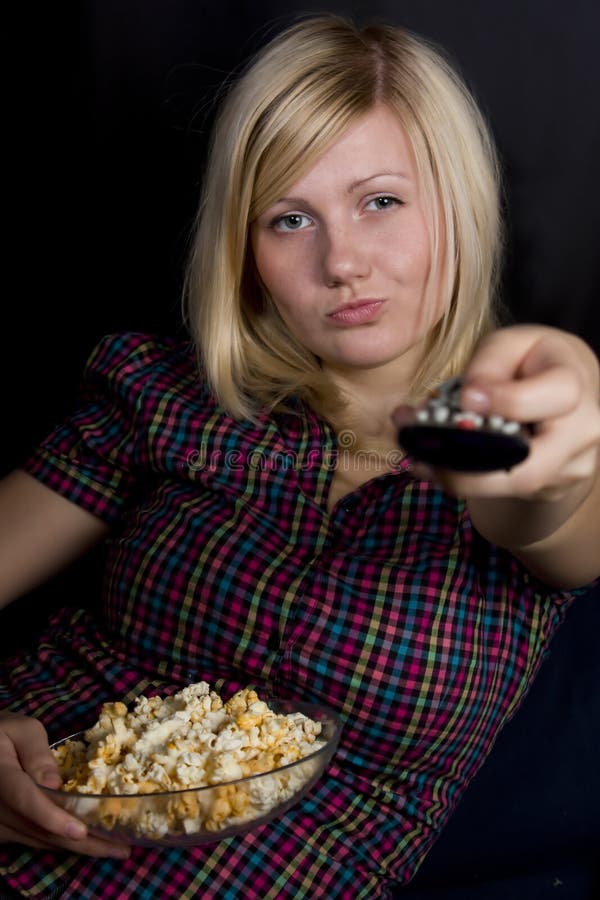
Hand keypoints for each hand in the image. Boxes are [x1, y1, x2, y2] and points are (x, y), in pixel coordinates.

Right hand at [0, 712, 129, 857]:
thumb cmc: (3, 733)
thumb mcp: (20, 730)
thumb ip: (36, 753)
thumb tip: (55, 783)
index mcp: (2, 778)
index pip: (27, 801)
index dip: (54, 818)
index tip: (81, 831)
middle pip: (41, 830)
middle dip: (82, 842)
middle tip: (120, 848)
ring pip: (39, 840)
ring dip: (76, 847)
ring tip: (113, 848)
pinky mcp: (3, 830)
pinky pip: (33, 840)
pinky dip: (60, 842)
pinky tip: (86, 843)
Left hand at [396, 325, 599, 500]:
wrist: (560, 398)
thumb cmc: (531, 362)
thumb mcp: (510, 344)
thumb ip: (489, 363)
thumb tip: (469, 400)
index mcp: (575, 382)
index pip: (557, 396)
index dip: (509, 401)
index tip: (465, 398)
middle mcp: (581, 432)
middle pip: (531, 471)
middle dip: (471, 472)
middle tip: (424, 456)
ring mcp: (569, 467)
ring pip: (511, 488)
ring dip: (457, 477)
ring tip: (417, 459)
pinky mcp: (549, 488)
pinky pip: (503, 491)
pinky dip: (464, 479)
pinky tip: (433, 465)